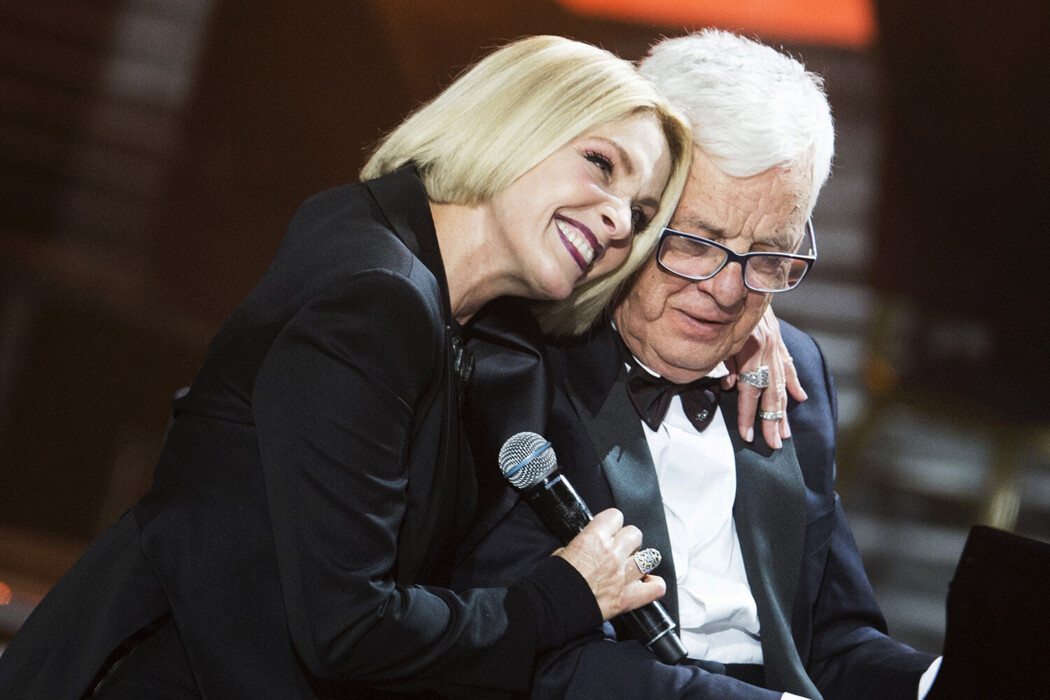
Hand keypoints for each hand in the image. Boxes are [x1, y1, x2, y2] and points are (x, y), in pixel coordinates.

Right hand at [553, 508, 665, 619]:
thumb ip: (583, 543)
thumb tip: (591, 543)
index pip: (616, 516)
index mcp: (594, 539)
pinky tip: (645, 583)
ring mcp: (622, 576)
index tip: (609, 530)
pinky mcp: (627, 598)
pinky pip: (656, 588)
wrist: (551, 608)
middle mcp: (612, 554)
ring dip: (640, 561)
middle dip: (628, 540)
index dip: (612, 523)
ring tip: (630, 566)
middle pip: (635, 534)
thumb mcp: (563, 551)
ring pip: (649, 557)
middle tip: (619, 549)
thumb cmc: (553, 581)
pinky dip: (654, 585)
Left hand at [723, 306, 806, 447]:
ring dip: (783, 410)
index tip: (749, 436)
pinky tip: (799, 398)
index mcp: (751, 350)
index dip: (749, 415)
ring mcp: (774, 345)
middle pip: (771, 393)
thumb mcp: (717, 335)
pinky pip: (787, 364)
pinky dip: (793, 382)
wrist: (741, 275)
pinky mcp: (776, 339)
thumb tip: (728, 385)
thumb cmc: (721, 307)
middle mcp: (767, 350)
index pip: (750, 391)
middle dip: (771, 421)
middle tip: (774, 444)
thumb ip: (724, 361)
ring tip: (784, 431)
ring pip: (781, 383)